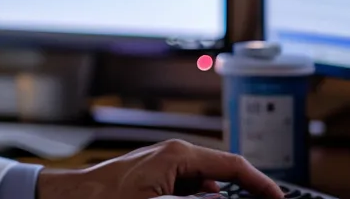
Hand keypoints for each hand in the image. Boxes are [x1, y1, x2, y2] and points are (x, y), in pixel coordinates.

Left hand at [34, 139, 281, 198]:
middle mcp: (174, 154)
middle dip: (242, 191)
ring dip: (220, 198)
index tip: (279, 198)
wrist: (71, 198)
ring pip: (207, 183)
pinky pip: (189, 187)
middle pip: (223, 173)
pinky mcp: (155, 176)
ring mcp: (164, 164)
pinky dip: (201, 198)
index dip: (261, 184)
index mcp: (179, 155)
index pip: (234, 166)